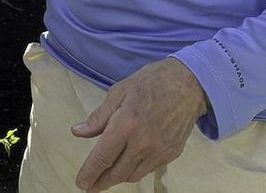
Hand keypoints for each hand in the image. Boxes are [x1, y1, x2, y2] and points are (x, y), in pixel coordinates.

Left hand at [73, 57, 208, 190]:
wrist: (188, 84)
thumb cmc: (150, 83)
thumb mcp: (118, 92)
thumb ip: (98, 117)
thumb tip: (77, 132)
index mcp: (126, 125)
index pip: (103, 157)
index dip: (90, 173)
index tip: (81, 183)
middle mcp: (143, 143)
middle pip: (117, 172)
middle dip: (101, 182)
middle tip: (90, 186)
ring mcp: (159, 151)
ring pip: (133, 175)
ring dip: (118, 179)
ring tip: (106, 178)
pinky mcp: (171, 154)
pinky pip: (148, 170)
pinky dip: (134, 171)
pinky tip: (127, 167)